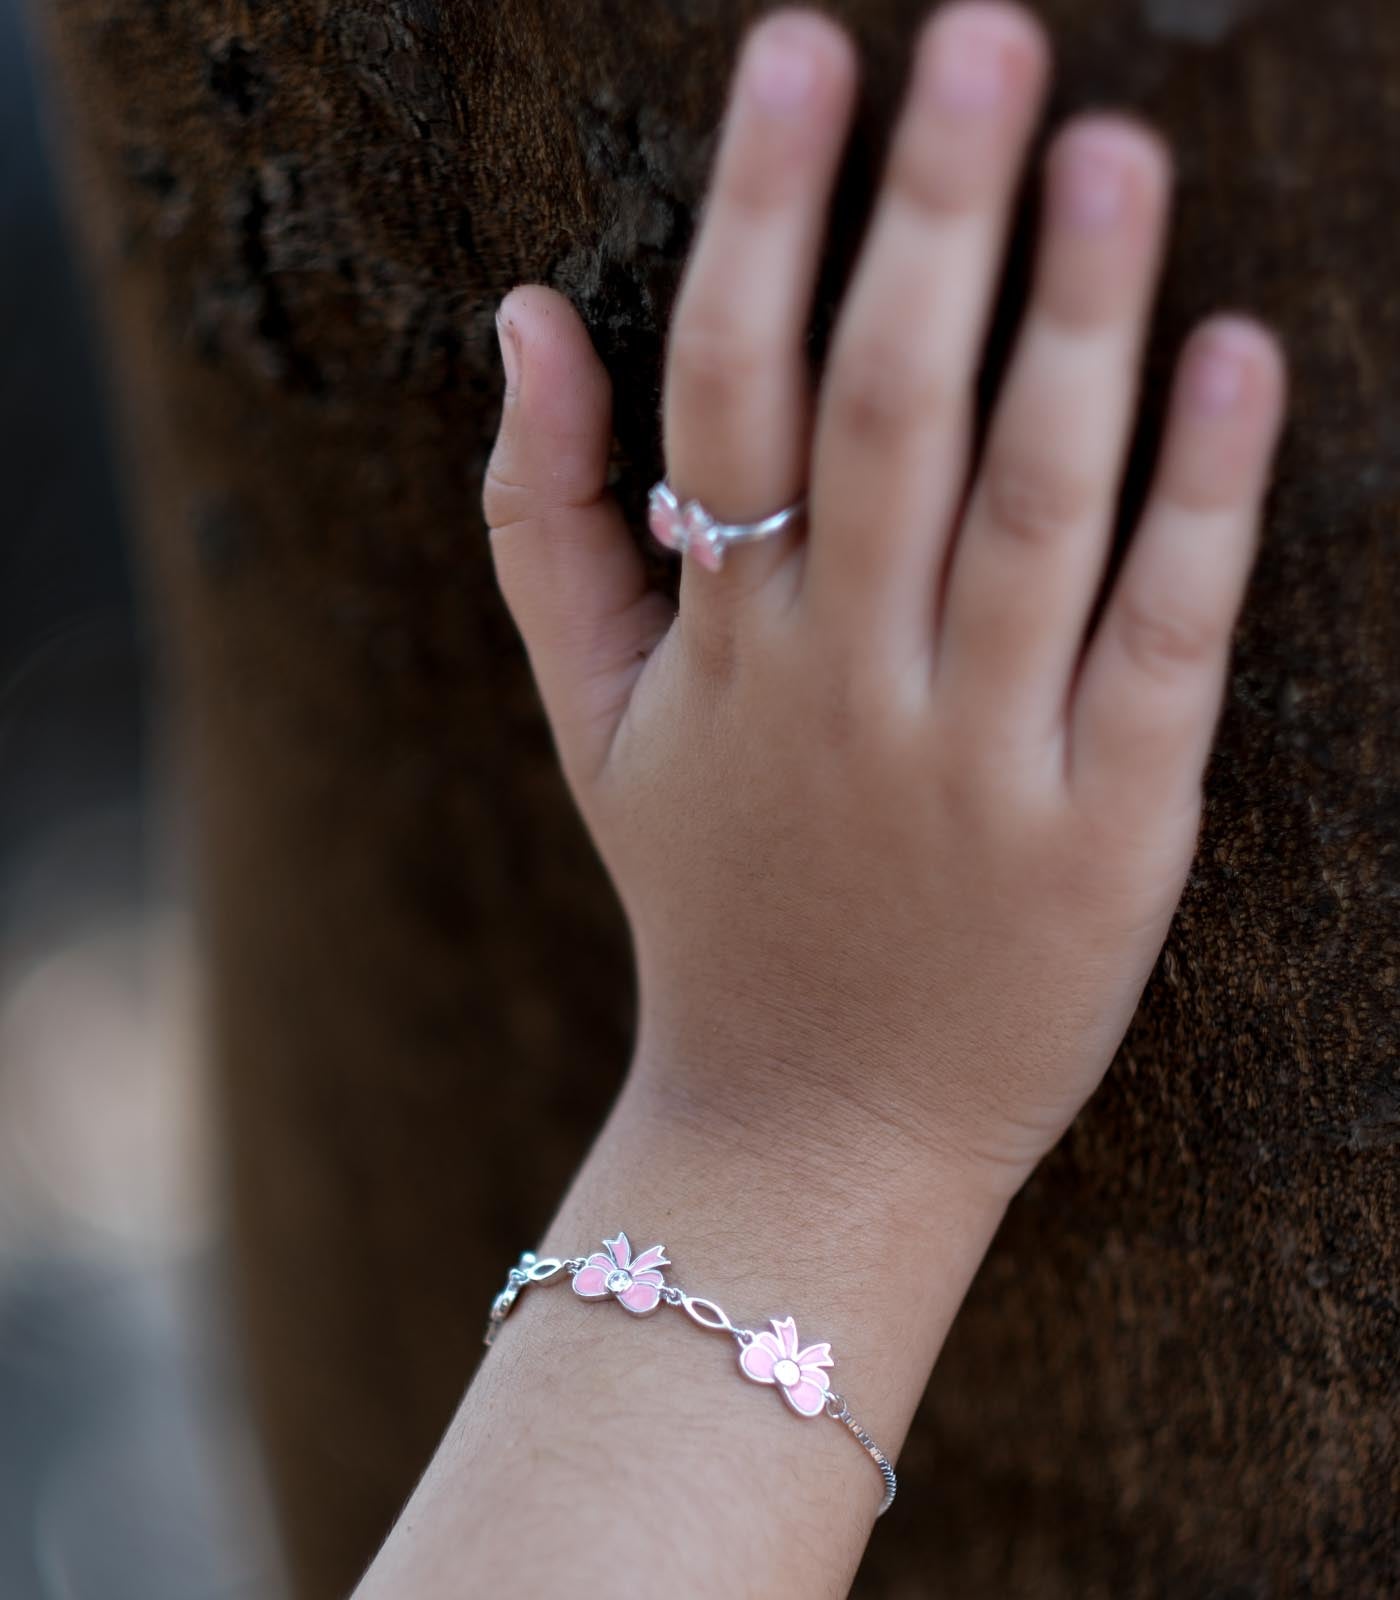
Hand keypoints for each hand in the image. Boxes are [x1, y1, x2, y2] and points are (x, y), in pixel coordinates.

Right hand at [483, 2, 1285, 1200]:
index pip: (727, 392)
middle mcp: (845, 690)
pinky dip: (1204, 504)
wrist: (815, 1131)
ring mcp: (982, 762)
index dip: (760, 216)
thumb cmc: (713, 903)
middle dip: (931, 219)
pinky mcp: (1109, 834)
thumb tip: (518, 319)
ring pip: (1034, 511)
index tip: (803, 57)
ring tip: (1112, 149)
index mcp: (723, 650)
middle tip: (986, 43)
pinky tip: (1236, 360)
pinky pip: (1161, 645)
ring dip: (1076, 326)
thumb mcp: (593, 728)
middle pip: (888, 418)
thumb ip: (544, 523)